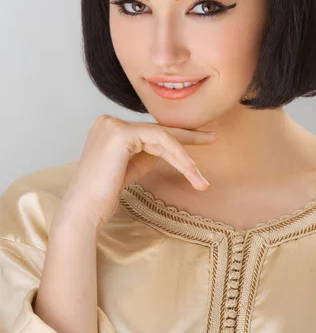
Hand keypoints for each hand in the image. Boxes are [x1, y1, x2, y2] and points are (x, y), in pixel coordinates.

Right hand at [57, 115, 217, 229]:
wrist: (85, 210)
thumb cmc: (105, 195)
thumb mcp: (131, 167)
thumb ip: (146, 152)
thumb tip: (169, 147)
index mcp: (110, 128)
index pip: (150, 131)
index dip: (176, 137)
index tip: (202, 139)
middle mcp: (110, 121)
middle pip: (158, 131)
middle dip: (188, 138)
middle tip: (213, 137)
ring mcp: (113, 125)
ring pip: (162, 136)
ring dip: (184, 157)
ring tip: (199, 177)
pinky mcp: (121, 133)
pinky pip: (159, 140)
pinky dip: (177, 154)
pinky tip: (188, 168)